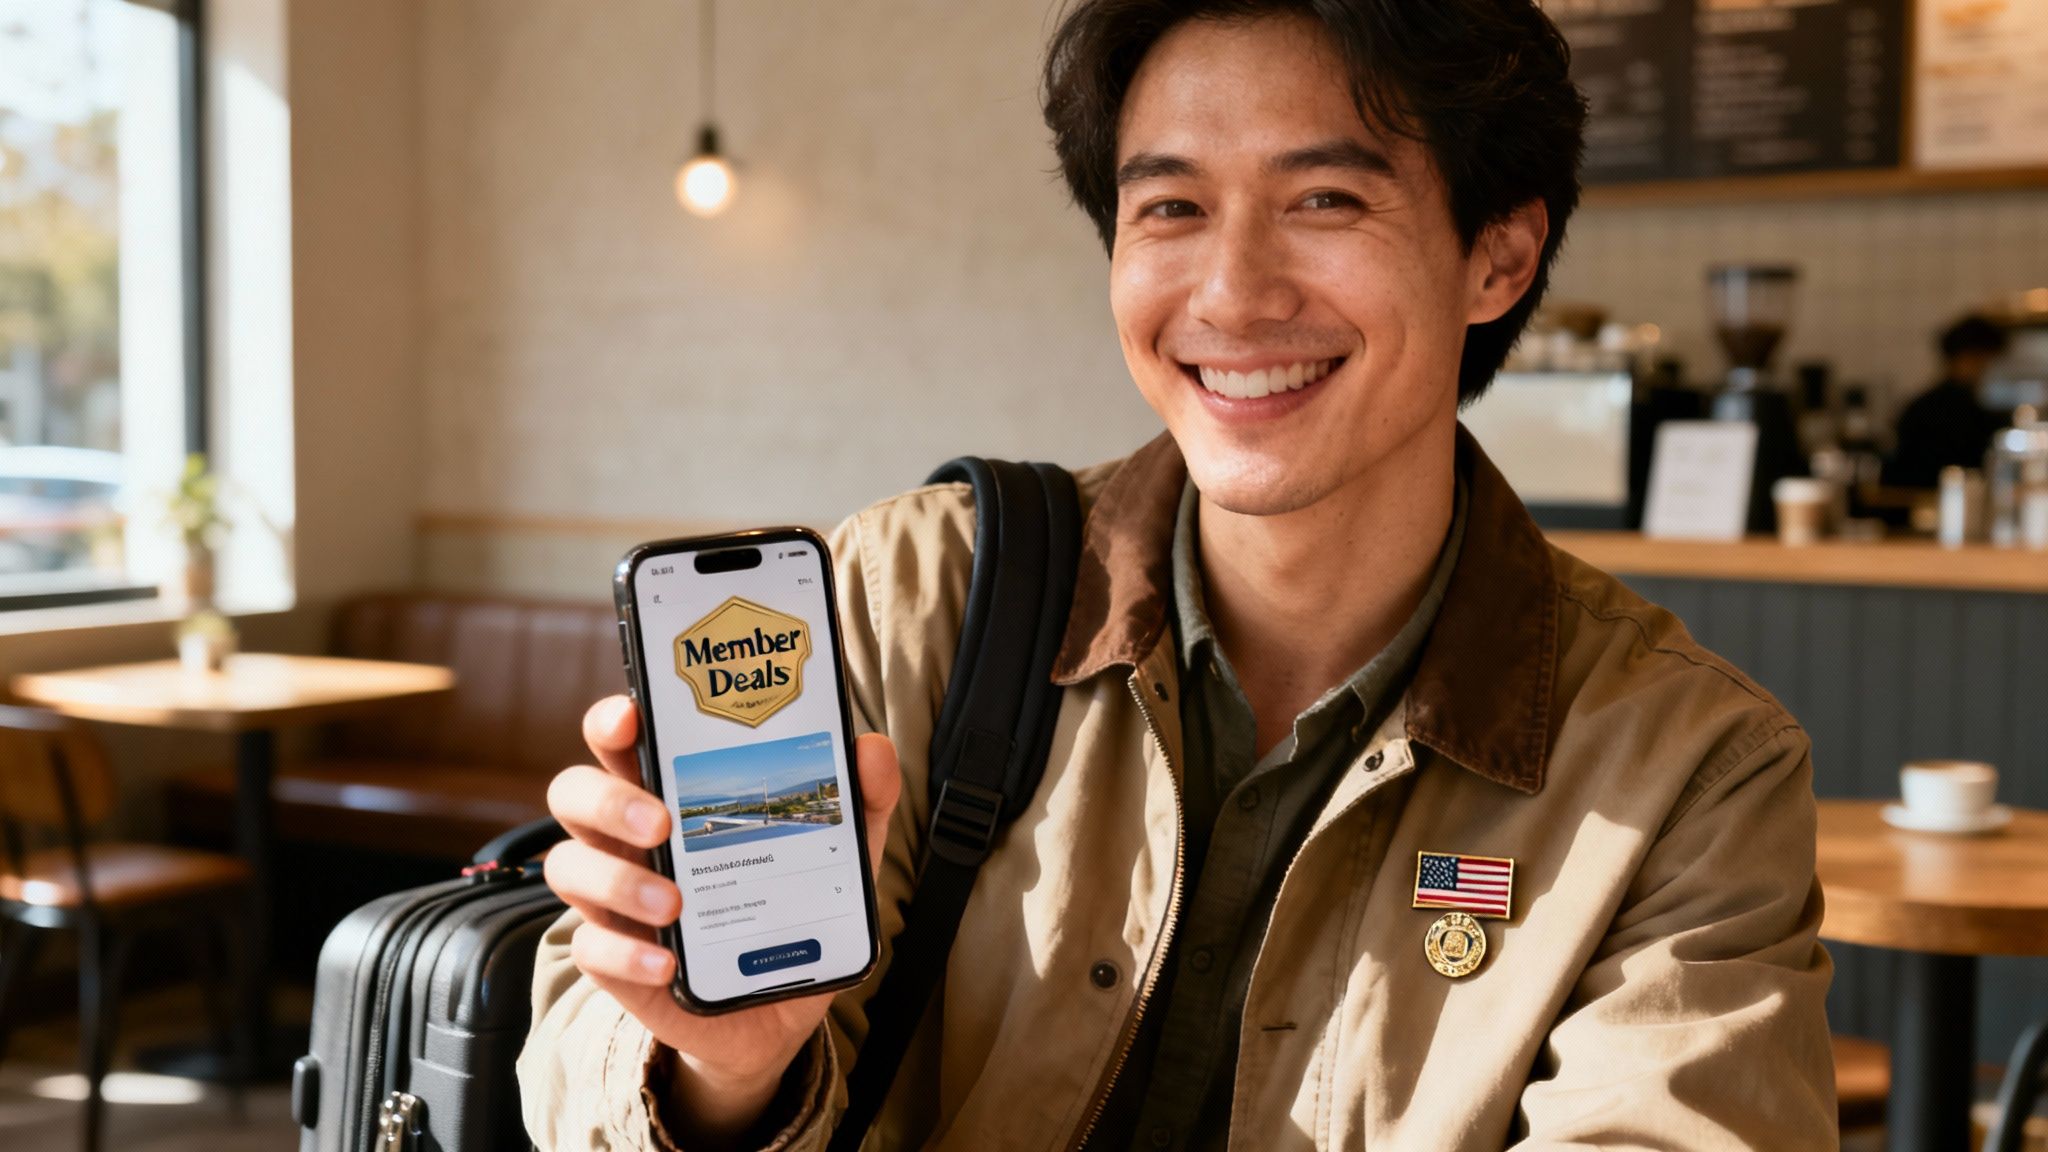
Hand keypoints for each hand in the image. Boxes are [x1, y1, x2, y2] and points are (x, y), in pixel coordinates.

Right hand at [543, 695, 900, 1143]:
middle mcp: (629, 838)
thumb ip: (859, 800)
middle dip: (608, 799)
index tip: (632, 719)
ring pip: (569, 867)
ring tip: (675, 904)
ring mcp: (614, 899)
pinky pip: (591, 949)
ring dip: (617, 881)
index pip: (620, 741)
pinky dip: (625, 954)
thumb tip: (871, 749)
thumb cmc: (791, 907)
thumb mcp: (837, 852)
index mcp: (671, 793)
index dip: (613, 722)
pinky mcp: (614, 959)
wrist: (777, 1012)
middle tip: (662, 823)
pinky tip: (668, 963)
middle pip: (575, 793)